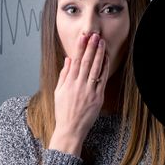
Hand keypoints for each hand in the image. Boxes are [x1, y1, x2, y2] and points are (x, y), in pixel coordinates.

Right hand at [49, 33, 108, 155]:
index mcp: (69, 83)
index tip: (83, 37)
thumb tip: (68, 59)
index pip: (75, 61)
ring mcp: (89, 91)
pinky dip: (104, 68)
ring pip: (95, 68)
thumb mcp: (58, 92)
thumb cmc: (63, 111)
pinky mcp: (98, 97)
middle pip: (86, 62)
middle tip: (95, 35)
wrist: (70, 129)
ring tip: (102, 43)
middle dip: (91, 47)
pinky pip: (102, 79)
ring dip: (99, 54)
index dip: (80, 48)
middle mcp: (79, 85)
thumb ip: (64, 74)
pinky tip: (106, 59)